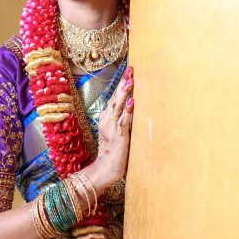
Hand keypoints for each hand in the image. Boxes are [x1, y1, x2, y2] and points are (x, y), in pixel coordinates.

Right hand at [95, 66, 134, 185]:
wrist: (105, 169)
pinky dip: (128, 111)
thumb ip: (122, 119)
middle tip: (130, 69)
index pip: (114, 97)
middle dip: (123, 83)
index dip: (121, 84)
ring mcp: (111, 127)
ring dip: (125, 93)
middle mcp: (106, 119)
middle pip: (116, 97)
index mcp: (106, 117)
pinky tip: (133, 102)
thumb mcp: (117, 132)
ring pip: (118, 106)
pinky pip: (124, 121)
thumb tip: (132, 106)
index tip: (128, 72)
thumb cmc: (112, 151)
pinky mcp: (118, 135)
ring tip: (130, 80)